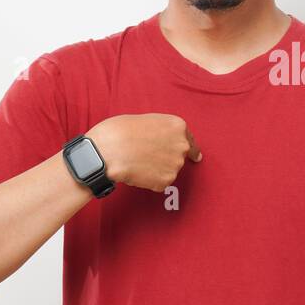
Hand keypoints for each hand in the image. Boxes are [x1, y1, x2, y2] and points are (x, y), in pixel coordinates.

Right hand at [87, 114, 201, 192]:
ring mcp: (176, 164)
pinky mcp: (166, 181)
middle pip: (178, 156)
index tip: (196, 156)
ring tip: (137, 162)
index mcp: (177, 126)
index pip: (190, 141)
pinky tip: (137, 172)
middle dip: (165, 159)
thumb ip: (161, 131)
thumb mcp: (146, 120)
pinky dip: (149, 181)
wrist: (109, 150)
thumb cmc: (119, 132)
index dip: (192, 149)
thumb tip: (162, 141)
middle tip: (146, 158)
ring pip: (167, 170)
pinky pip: (159, 183)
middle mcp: (181, 145)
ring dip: (155, 170)